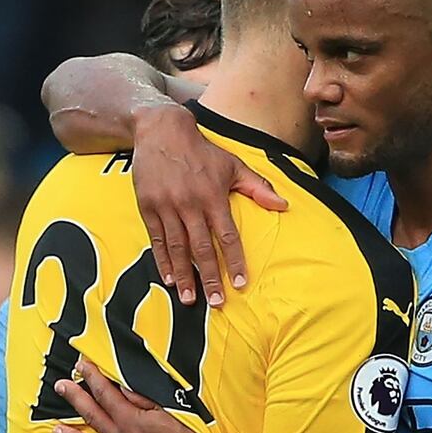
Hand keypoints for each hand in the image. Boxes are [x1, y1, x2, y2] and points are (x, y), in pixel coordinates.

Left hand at [52, 360, 218, 432]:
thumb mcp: (170, 414)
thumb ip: (144, 400)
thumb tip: (125, 387)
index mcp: (131, 421)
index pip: (106, 393)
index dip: (92, 377)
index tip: (82, 367)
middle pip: (92, 415)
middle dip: (74, 398)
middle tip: (61, 387)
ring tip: (56, 429)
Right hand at [132, 104, 287, 306]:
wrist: (161, 130)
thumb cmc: (202, 151)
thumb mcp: (233, 165)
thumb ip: (258, 187)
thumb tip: (284, 205)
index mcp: (213, 196)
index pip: (227, 235)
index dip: (235, 260)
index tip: (242, 282)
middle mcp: (190, 203)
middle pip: (202, 247)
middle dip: (210, 277)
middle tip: (216, 302)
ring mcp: (167, 206)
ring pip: (177, 247)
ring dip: (184, 275)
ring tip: (190, 298)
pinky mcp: (147, 206)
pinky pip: (157, 239)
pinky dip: (162, 260)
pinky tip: (168, 278)